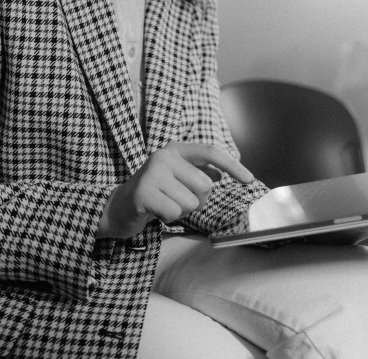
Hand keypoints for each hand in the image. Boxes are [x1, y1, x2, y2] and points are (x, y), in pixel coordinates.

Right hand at [96, 142, 253, 238]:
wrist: (117, 207)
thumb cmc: (154, 193)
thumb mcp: (177, 179)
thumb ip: (198, 174)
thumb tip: (221, 174)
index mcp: (176, 149)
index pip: (211, 152)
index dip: (233, 166)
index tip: (249, 179)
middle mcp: (164, 155)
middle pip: (205, 185)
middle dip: (196, 200)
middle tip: (175, 200)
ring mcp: (153, 172)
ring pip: (191, 202)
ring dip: (180, 210)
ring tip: (163, 205)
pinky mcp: (144, 192)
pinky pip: (175, 212)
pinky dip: (168, 218)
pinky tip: (155, 213)